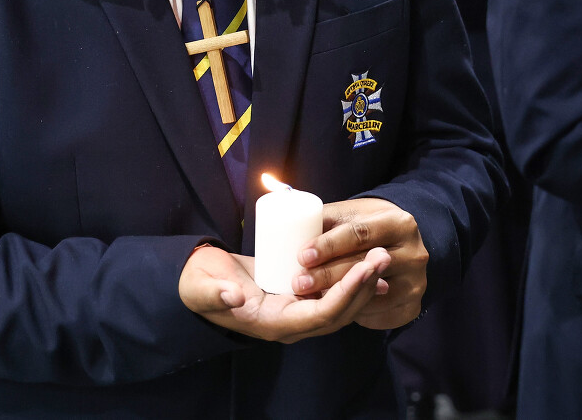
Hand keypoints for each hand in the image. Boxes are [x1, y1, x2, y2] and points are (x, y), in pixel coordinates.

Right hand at [179, 243, 388, 343]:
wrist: (199, 282)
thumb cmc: (200, 284)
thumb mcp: (203, 287)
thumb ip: (216, 293)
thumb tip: (236, 298)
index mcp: (273, 324)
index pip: (320, 315)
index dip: (345, 294)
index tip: (364, 269)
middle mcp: (291, 324)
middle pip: (339, 313)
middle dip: (363, 286)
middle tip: (382, 257)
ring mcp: (296, 312)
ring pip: (341, 306)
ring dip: (363, 284)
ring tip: (382, 257)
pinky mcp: (298, 297)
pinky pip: (333, 295)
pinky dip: (353, 283)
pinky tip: (368, 266)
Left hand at [294, 197, 428, 329]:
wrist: (398, 244)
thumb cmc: (366, 226)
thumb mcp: (350, 214)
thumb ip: (324, 219)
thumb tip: (288, 223)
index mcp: (399, 222)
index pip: (360, 234)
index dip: (329, 246)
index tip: (302, 255)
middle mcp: (414, 254)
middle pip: (363, 266)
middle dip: (326, 276)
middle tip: (297, 282)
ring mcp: (415, 283)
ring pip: (369, 295)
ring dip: (335, 299)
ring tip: (305, 299)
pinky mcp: (410, 307)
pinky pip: (377, 315)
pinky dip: (351, 313)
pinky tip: (328, 310)